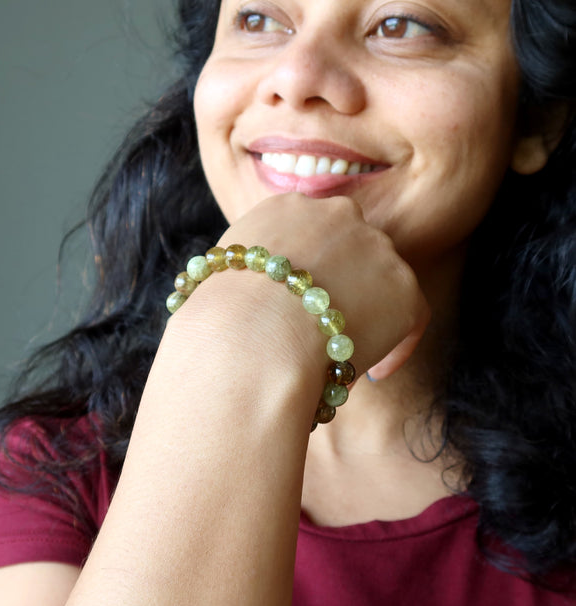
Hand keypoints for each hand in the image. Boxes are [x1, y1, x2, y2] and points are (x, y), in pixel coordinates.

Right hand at [216, 193, 429, 379]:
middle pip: (351, 249)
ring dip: (365, 314)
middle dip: (343, 286)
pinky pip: (411, 315)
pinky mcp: (402, 285)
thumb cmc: (219, 316)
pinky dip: (396, 345)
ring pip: (381, 280)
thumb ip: (248, 272)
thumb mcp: (223, 274)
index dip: (311, 269)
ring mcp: (374, 246)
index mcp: (287, 207)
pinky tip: (375, 373)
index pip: (312, 232)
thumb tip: (252, 298)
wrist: (251, 333)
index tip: (303, 302)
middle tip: (325, 328)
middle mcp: (337, 214)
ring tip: (343, 355)